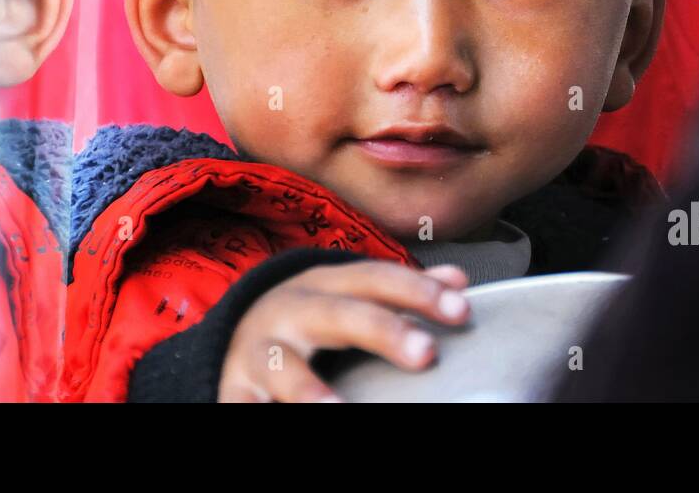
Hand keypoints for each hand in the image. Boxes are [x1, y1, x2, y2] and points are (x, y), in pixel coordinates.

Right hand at [218, 260, 469, 401]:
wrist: (235, 335)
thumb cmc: (312, 319)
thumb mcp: (349, 296)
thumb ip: (401, 291)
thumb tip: (458, 281)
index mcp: (326, 285)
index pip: (376, 279)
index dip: (419, 291)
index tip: (463, 310)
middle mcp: (292, 311)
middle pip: (340, 314)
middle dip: (383, 330)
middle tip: (427, 352)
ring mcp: (261, 351)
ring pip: (284, 367)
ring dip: (309, 390)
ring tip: (339, 410)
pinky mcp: (236, 389)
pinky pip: (244, 405)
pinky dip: (261, 414)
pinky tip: (283, 420)